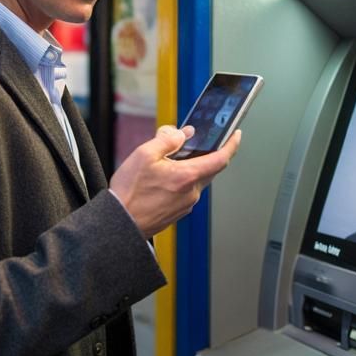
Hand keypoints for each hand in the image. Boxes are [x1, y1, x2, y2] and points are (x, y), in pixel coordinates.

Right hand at [109, 125, 241, 237]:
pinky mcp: (178, 212)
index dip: (231, 144)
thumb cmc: (129, 192)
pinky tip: (163, 178)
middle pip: (209, 169)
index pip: (220, 158)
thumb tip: (184, 133)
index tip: (235, 134)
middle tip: (191, 143)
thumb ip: (167, 140)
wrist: (120, 222)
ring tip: (168, 162)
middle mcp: (191, 193)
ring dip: (189, 168)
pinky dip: (181, 180)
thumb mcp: (144, 154)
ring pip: (196, 180)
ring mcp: (186, 204)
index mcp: (187, 176)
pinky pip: (187, 191)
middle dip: (204, 154)